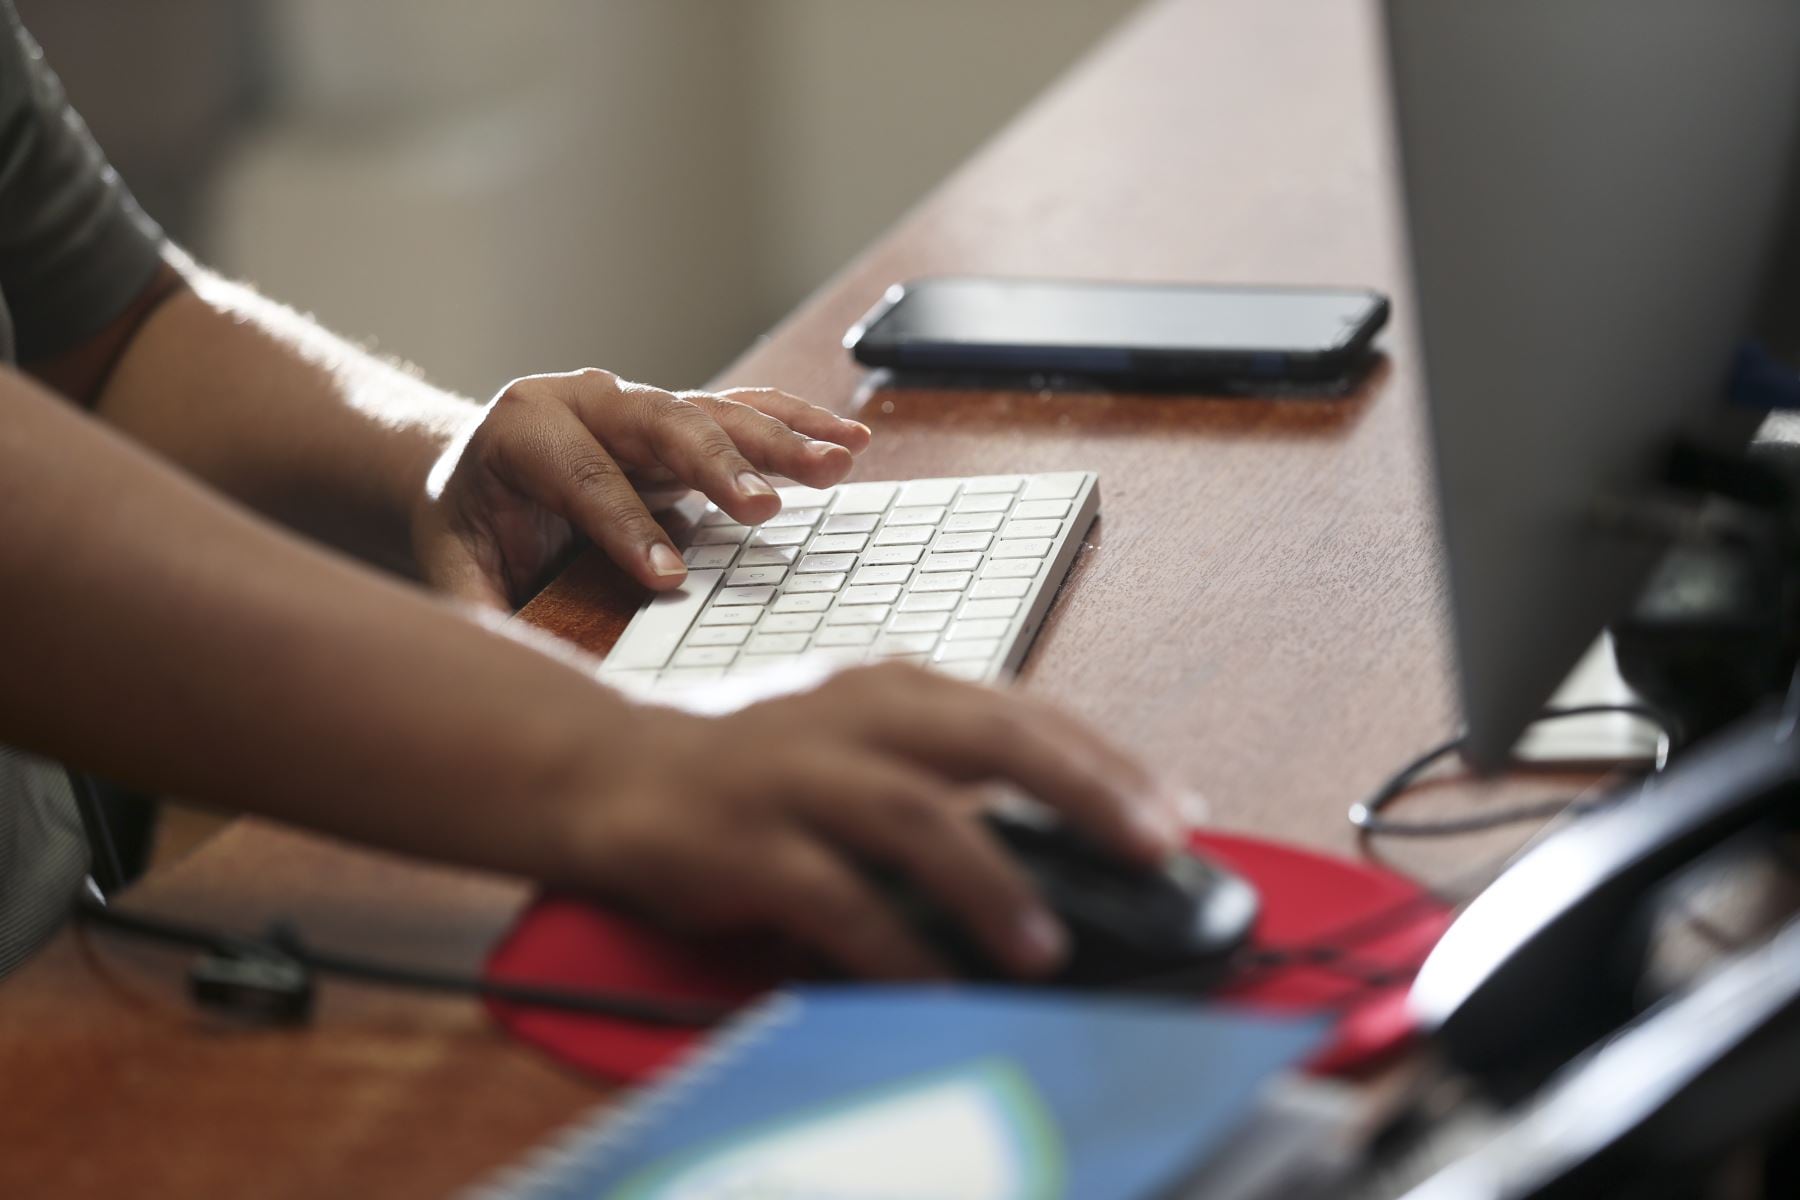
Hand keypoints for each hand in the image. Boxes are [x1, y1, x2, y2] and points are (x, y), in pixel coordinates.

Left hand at [413, 369, 871, 606]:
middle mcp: (589, 399)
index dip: (628, 528)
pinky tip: (848, 440)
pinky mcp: (682, 419)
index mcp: (525, 427)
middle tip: (763, 512)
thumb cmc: (472, 524)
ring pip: (716, 411)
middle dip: (717, 467)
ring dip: (780, 441)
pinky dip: (797, 425)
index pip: (585, 477)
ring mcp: (642, 404)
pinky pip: (746, 412)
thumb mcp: (453, 565)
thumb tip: (512, 665)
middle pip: (663, 424)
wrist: (473, 473)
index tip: (668, 578)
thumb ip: (478, 608)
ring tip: (836, 464)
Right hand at [554, 663, 1188, 980]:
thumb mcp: (860, 742)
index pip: (1024, 713)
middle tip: (1153, 848)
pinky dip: (895, 948)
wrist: (615, 776)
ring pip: (915, 818)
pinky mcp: (744, 844)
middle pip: (989, 741)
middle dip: (1084, 791)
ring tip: (1047, 946)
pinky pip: (835, 901)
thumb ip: (948, 770)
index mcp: (895, 687)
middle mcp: (854, 717)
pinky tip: (940, 988)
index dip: (1107, 761)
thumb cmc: (759, 768)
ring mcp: (797, 776)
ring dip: (991, 883)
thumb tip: (1069, 830)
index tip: (1177, 812)